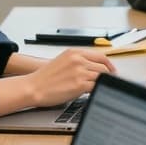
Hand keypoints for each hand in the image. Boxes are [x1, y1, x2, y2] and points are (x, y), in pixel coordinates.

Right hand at [0, 48, 114, 114]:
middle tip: (110, 82)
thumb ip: (78, 62)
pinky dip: (100, 90)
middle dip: (109, 76)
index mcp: (74, 52)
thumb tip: (94, 68)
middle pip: (103, 67)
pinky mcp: (80, 84)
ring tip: (103, 88)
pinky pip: (97, 86)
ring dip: (104, 83)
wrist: (33, 87)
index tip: (112, 70)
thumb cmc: (45, 78)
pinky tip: (98, 92)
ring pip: (102, 76)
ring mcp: (80, 71)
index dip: (109, 64)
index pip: (100, 56)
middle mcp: (78, 60)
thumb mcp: (62, 61)